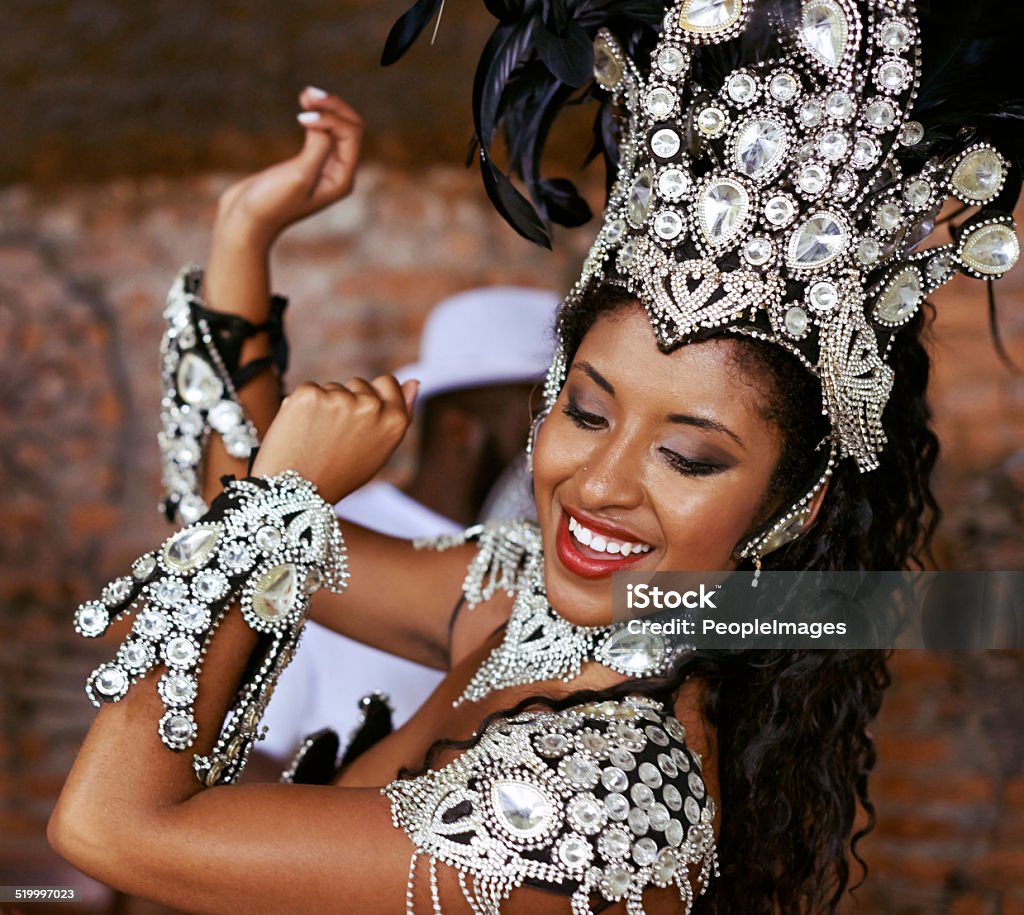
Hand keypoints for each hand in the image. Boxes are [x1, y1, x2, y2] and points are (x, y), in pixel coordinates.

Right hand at [215, 88, 362, 248]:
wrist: (245, 222)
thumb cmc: (271, 204)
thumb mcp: (299, 176)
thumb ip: (318, 148)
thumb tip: (325, 123)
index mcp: (342, 179)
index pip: (351, 134)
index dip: (331, 118)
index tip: (302, 119)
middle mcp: (337, 173)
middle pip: (349, 128)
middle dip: (332, 107)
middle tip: (307, 94)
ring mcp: (322, 168)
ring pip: (336, 128)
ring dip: (324, 108)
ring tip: (305, 94)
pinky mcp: (304, 163)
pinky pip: (320, 133)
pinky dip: (314, 117)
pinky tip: (302, 107)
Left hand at [251, 375, 418, 503]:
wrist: (298, 492)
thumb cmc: (341, 473)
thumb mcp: (380, 450)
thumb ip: (400, 414)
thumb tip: (414, 381)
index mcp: (394, 421)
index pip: (388, 383)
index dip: (373, 396)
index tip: (359, 415)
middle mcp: (371, 407)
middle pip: (359, 383)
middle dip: (348, 401)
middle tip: (336, 437)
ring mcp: (340, 398)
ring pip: (333, 387)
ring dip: (325, 404)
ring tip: (318, 437)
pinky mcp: (310, 394)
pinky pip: (310, 390)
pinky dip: (303, 405)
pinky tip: (301, 430)